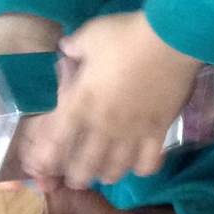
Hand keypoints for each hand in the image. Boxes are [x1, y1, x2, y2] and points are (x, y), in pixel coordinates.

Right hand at [0, 11, 62, 204]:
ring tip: (44, 181)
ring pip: (28, 163)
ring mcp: (25, 131)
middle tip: (13, 184)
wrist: (23, 33)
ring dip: (35, 175)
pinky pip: (54, 144)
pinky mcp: (51, 121)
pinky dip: (58, 155)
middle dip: (6, 180)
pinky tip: (64, 162)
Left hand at [24, 11, 200, 188]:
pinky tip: (138, 162)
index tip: (42, 164)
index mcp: (80, 102)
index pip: (54, 141)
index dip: (44, 158)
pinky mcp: (158, 131)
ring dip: (107, 175)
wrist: (171, 39)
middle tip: (76, 176)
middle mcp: (103, 125)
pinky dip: (141, 167)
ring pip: (115, 170)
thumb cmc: (126, 36)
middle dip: (76, 177)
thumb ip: (74, 46)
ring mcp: (132, 132)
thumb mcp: (91, 35)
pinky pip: (148, 163)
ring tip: (105, 172)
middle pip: (84, 167)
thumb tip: (66, 49)